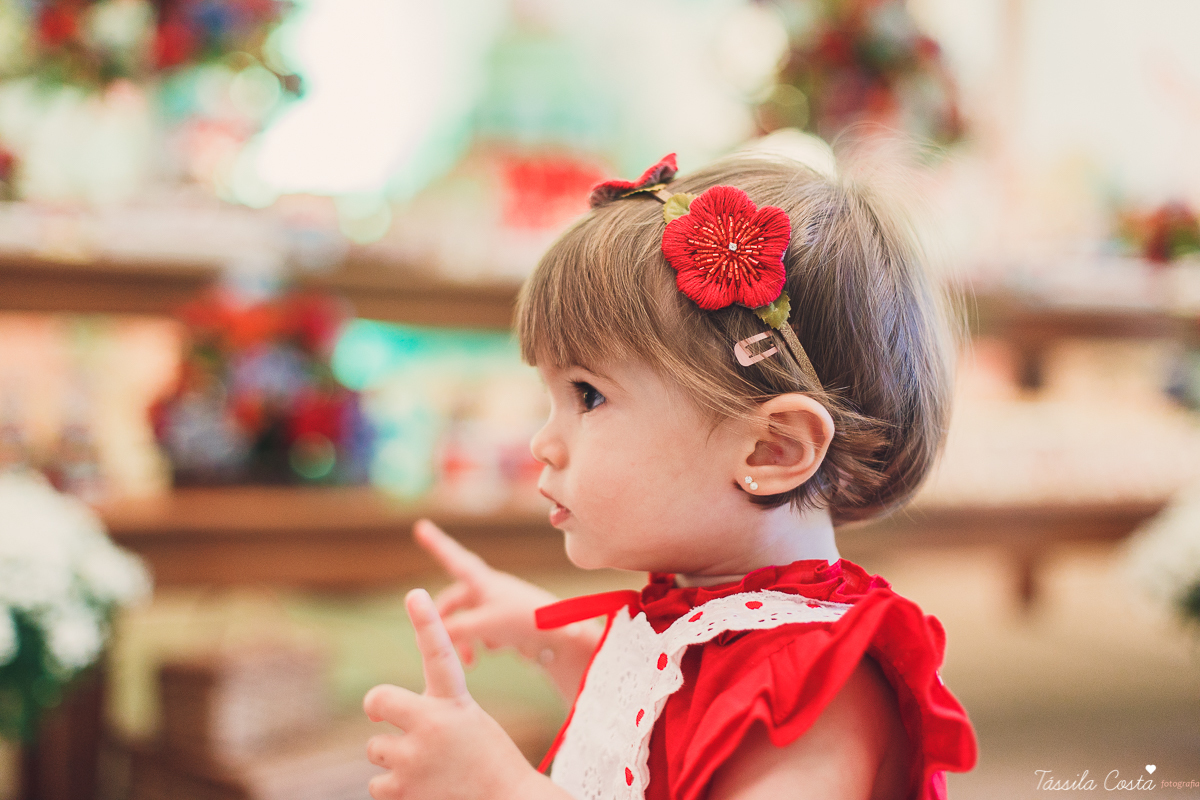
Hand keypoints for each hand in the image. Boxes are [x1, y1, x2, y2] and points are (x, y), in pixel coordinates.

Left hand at [364, 589, 548, 799]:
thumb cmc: (486, 759)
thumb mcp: (467, 722)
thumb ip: (431, 709)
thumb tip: (382, 706)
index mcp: (456, 702)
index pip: (440, 654)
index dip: (426, 622)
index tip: (416, 594)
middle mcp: (432, 724)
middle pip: (378, 699)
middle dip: (379, 707)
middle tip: (389, 717)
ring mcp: (414, 758)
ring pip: (375, 749)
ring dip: (394, 759)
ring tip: (428, 768)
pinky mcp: (402, 790)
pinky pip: (377, 785)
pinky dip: (395, 789)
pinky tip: (423, 790)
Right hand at [413, 519, 599, 697]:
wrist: (562, 639)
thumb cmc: (526, 622)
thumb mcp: (484, 625)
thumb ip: (455, 629)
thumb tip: (432, 635)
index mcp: (484, 582)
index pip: (454, 558)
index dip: (436, 544)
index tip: (421, 526)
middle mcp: (489, 590)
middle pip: (455, 601)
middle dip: (446, 624)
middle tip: (437, 645)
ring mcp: (498, 606)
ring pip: (467, 620)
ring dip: (464, 640)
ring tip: (471, 661)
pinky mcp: (508, 624)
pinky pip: (482, 632)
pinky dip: (480, 644)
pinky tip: (490, 654)